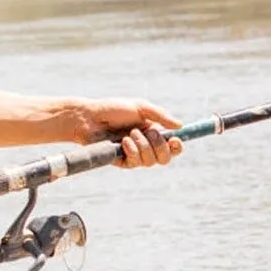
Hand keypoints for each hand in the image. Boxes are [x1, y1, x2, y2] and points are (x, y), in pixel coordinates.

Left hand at [69, 98, 183, 169]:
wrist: (89, 118)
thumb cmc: (113, 109)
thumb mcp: (140, 107)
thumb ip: (160, 115)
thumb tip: (180, 126)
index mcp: (153, 131)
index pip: (171, 146)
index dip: (177, 147)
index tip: (175, 141)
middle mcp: (146, 145)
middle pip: (164, 158)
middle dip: (160, 147)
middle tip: (151, 134)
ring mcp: (135, 154)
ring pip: (150, 162)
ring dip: (143, 146)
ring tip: (130, 133)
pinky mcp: (123, 161)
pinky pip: (135, 163)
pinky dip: (132, 151)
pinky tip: (123, 142)